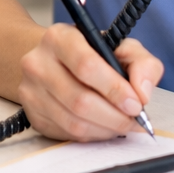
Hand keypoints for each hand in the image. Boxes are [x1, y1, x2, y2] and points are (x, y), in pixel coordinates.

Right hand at [17, 25, 163, 141]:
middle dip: (114, 116)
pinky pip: (67, 134)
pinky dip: (93, 135)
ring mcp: (31, 91)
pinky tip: (104, 127)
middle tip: (134, 120)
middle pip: (80, 100)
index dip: (114, 89)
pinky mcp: (33, 115)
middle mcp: (38, 63)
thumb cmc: (92, 53)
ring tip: (123, 124)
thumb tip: (142, 92)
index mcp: (60, 37)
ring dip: (105, 129)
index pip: (86, 65)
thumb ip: (142, 64)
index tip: (136, 103)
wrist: (55, 62)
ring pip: (74, 122)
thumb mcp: (121, 47)